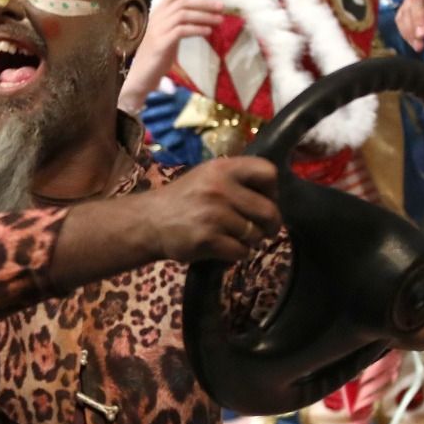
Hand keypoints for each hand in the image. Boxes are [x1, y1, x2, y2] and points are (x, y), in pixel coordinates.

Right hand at [120, 0, 224, 110]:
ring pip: (183, 14)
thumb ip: (180, 27)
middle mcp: (156, 19)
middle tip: (222, 7)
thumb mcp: (169, 38)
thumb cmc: (155, 60)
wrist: (138, 79)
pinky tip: (208, 32)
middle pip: (183, 1)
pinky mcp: (160, 44)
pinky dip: (197, 29)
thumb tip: (202, 20)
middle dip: (204, 2)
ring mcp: (157, 31)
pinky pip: (181, 31)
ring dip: (204, 16)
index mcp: (158, 14)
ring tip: (220, 21)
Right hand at [143, 157, 281, 262]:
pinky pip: (241, 251)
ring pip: (255, 234)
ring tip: (234, 237)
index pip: (268, 173)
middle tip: (263, 230)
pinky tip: (224, 248)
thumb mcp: (207, 177)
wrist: (149, 222)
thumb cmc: (183, 199)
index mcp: (222, 168)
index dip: (273, 191)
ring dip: (250, 241)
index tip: (265, 201)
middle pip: (268, 210)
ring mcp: (213, 214)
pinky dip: (237, 254)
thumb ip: (237, 180)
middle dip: (270, 225)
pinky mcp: (207, 238)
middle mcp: (219, 188)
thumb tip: (273, 196)